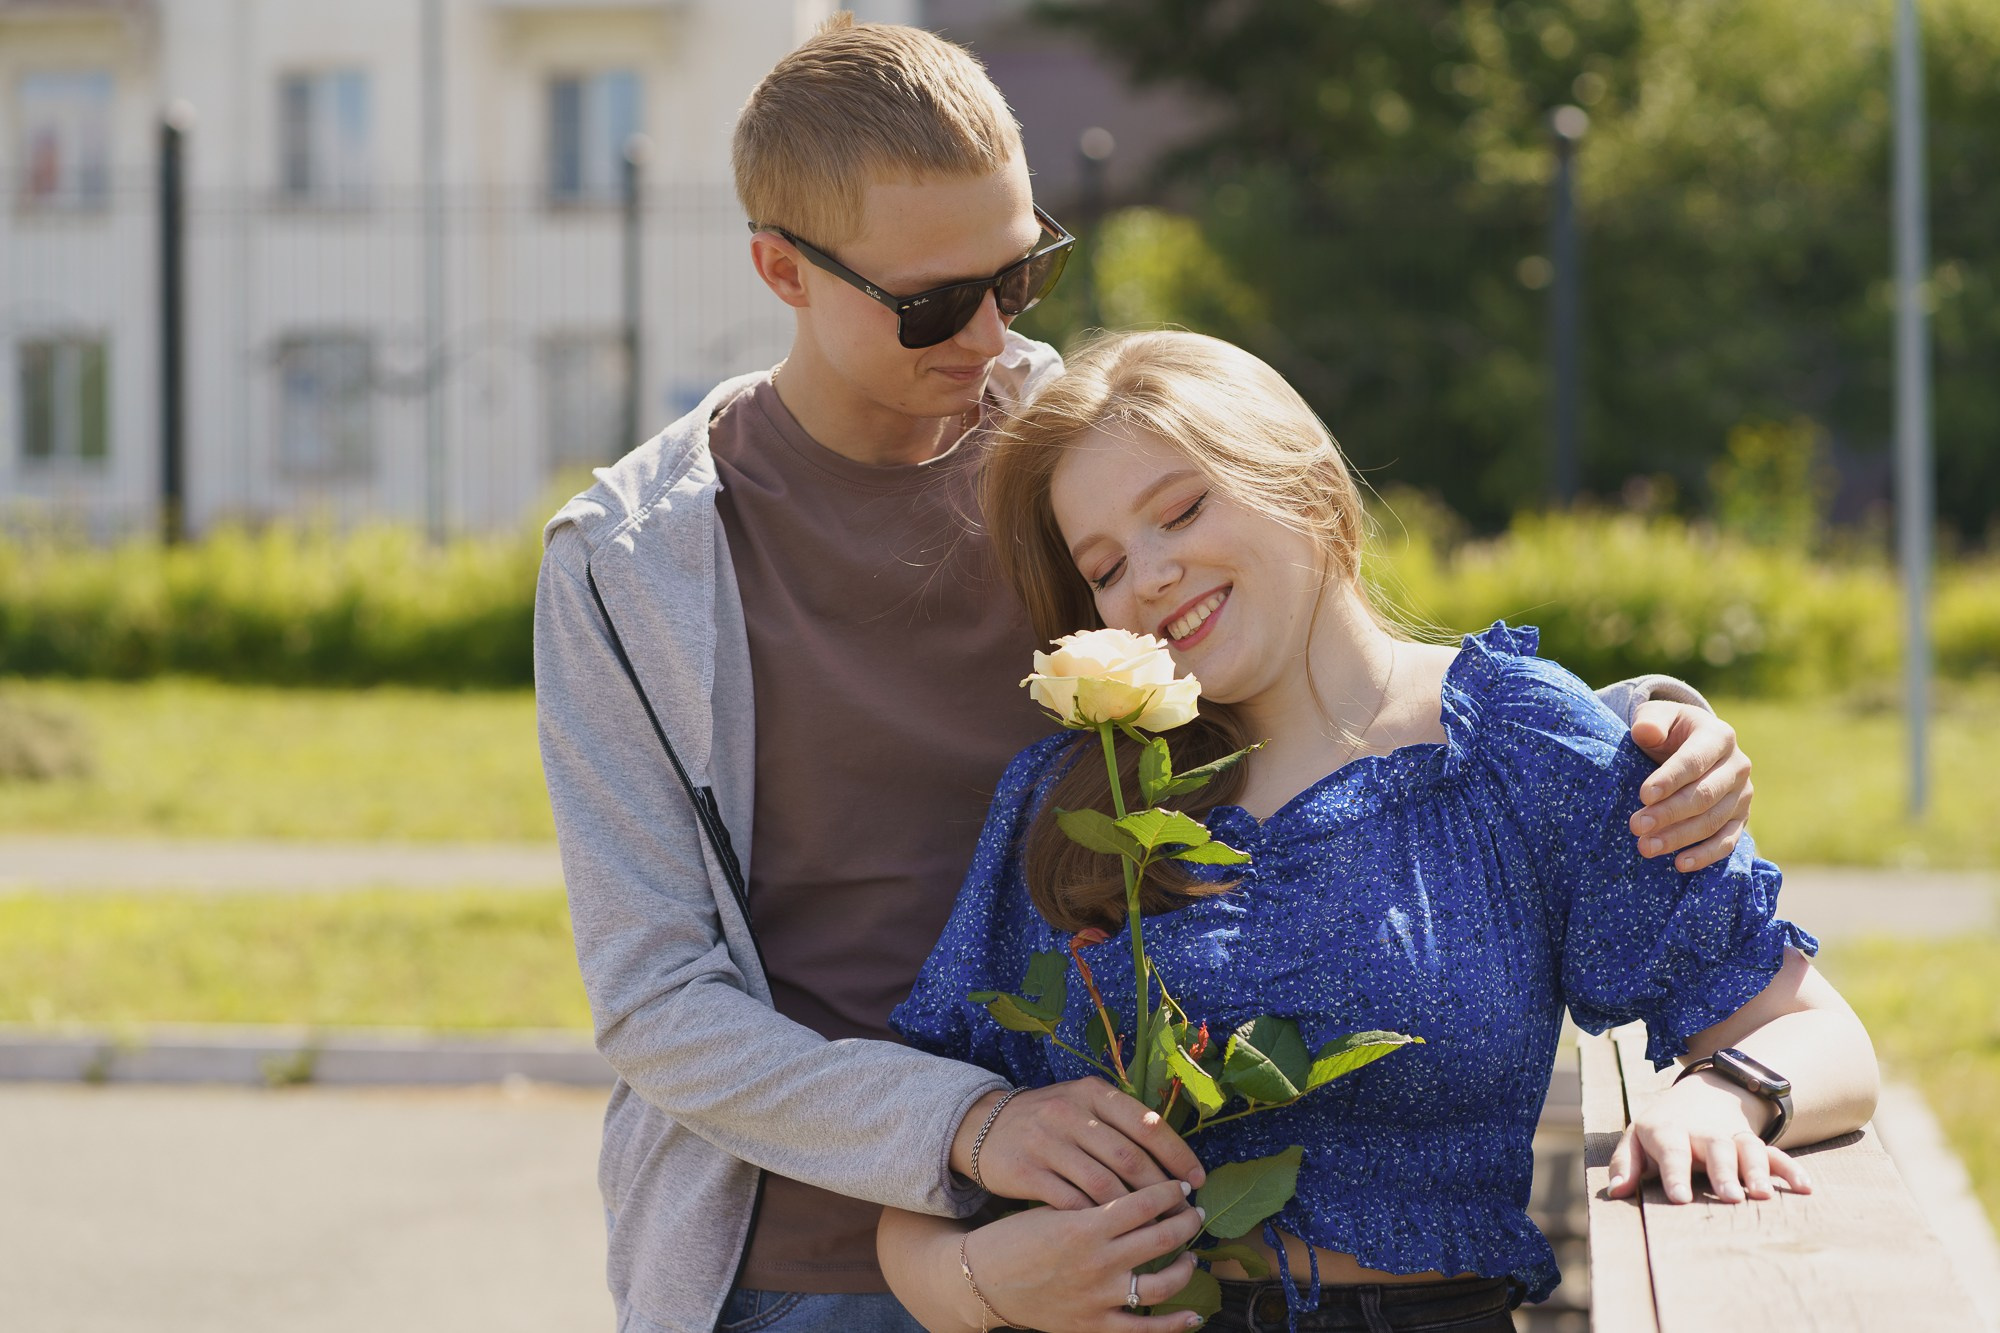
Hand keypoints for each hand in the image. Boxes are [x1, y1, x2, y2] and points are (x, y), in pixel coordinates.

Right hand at [953, 1080, 1205, 1210]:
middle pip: (1129, 1158)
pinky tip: (1115, 1236)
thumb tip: (1174, 1154)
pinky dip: (1096, 1221)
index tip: (1198, 1180)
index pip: (1146, 1123)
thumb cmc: (1049, 1121)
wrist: (983, 1127)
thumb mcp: (1082, 1104)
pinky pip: (1071, 1202)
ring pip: (1103, 1184)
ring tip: (1157, 1232)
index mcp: (1092, 1092)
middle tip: (1185, 1215)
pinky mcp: (1026, 1172)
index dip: (1177, 1154)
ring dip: (1135, 1213)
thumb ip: (1122, 1121)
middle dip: (1162, 1191)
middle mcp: (1070, 1113)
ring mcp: (1045, 1142)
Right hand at [961, 1178, 1208, 1332]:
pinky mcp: (1094, 1324)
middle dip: (1186, 1222)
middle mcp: (1098, 1260)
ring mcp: (1099, 1296)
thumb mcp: (1052, 1207)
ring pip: (1162, 1283)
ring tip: (1191, 1253)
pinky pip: (1144, 1328)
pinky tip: (1192, 1316)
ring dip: (1185, 1265)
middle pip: (1161, 1237)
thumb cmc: (1015, 1237)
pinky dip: (1173, 1324)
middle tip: (1195, 1213)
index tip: (1181, 1184)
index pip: (1145, 1202)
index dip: (1170, 1191)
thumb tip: (1134, 1187)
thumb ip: (1092, 1199)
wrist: (983, 1281)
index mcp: (1086, 1224)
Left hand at [1606, 1071, 1811, 1204]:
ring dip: (1757, 1170)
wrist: (1699, 1095)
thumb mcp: (1636, 1139)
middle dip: (1724, 1173)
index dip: (1674, 1174)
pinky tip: (1805, 1187)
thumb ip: (1624, 1164)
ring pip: (1748, 1149)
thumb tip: (1616, 1192)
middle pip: (1715, 1150)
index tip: (1680, 1199)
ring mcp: (1732, 1137)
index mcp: (1669, 1132)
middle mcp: (1703, 1133)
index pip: (1671, 1151)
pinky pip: (1775, 1154)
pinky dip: (1791, 1169)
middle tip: (1730, 1196)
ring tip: (1764, 1195)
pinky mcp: (1754, 1144)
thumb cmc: (1661, 1130)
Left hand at [1628, 700, 1752, 872]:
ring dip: (1679, 837)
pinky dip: (1706, 855)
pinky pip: (1727, 842)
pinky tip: (1680, 864)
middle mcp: (1737, 766)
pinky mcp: (1740, 819)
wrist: (1689, 745)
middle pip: (1704, 795)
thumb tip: (1645, 732)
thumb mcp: (1657, 717)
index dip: (1670, 779)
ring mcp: (1743, 795)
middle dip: (1668, 813)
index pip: (1694, 761)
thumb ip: (1650, 721)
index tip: (1644, 795)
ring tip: (1646, 847)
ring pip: (1712, 821)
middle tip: (1636, 826)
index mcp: (1719, 736)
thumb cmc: (1668, 731)